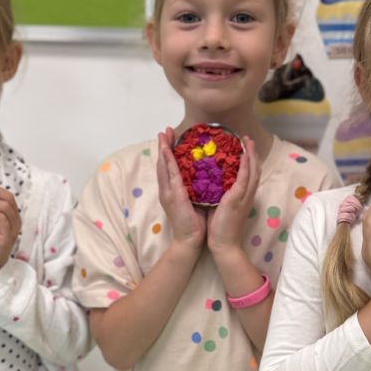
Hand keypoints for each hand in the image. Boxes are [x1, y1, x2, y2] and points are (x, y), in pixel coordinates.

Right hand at [156, 128, 205, 250]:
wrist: (190, 240)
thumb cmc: (195, 223)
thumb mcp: (197, 201)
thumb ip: (198, 188)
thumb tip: (207, 177)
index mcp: (173, 191)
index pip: (170, 167)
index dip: (169, 152)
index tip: (171, 138)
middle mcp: (167, 190)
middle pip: (163, 163)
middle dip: (163, 146)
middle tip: (164, 130)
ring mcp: (168, 193)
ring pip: (164, 166)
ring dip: (163, 149)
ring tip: (163, 135)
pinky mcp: (173, 196)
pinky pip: (169, 175)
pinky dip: (167, 162)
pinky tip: (166, 151)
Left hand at [206, 136, 258, 255]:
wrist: (223, 245)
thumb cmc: (220, 228)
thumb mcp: (220, 207)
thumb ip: (220, 195)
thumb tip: (212, 183)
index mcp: (242, 196)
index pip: (248, 174)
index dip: (248, 160)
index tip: (244, 147)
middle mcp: (246, 195)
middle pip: (254, 170)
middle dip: (252, 153)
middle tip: (248, 139)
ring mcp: (244, 197)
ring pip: (252, 172)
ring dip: (251, 155)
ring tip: (248, 141)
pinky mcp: (237, 200)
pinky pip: (244, 180)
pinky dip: (246, 166)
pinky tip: (244, 155)